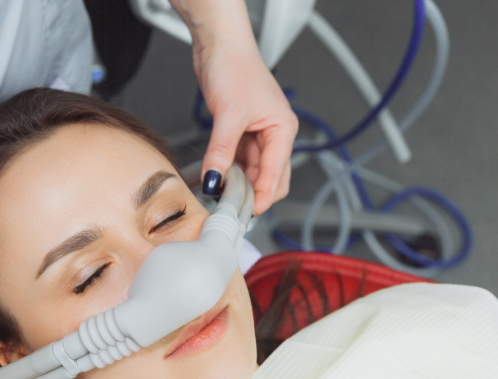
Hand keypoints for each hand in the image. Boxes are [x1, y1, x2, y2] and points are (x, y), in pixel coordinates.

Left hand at [194, 38, 297, 214]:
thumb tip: (214, 180)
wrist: (219, 45)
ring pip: (252, 171)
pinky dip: (229, 170)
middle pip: (270, 178)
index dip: (262, 198)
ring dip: (238, 183)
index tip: (245, 214)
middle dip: (252, 194)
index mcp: (283, 130)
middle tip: (230, 209)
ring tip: (219, 193)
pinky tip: (216, 177)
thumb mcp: (228, 116)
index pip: (277, 176)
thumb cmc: (235, 67)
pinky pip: (239, 160)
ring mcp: (258, 134)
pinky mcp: (241, 132)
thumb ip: (221, 152)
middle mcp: (274, 134)